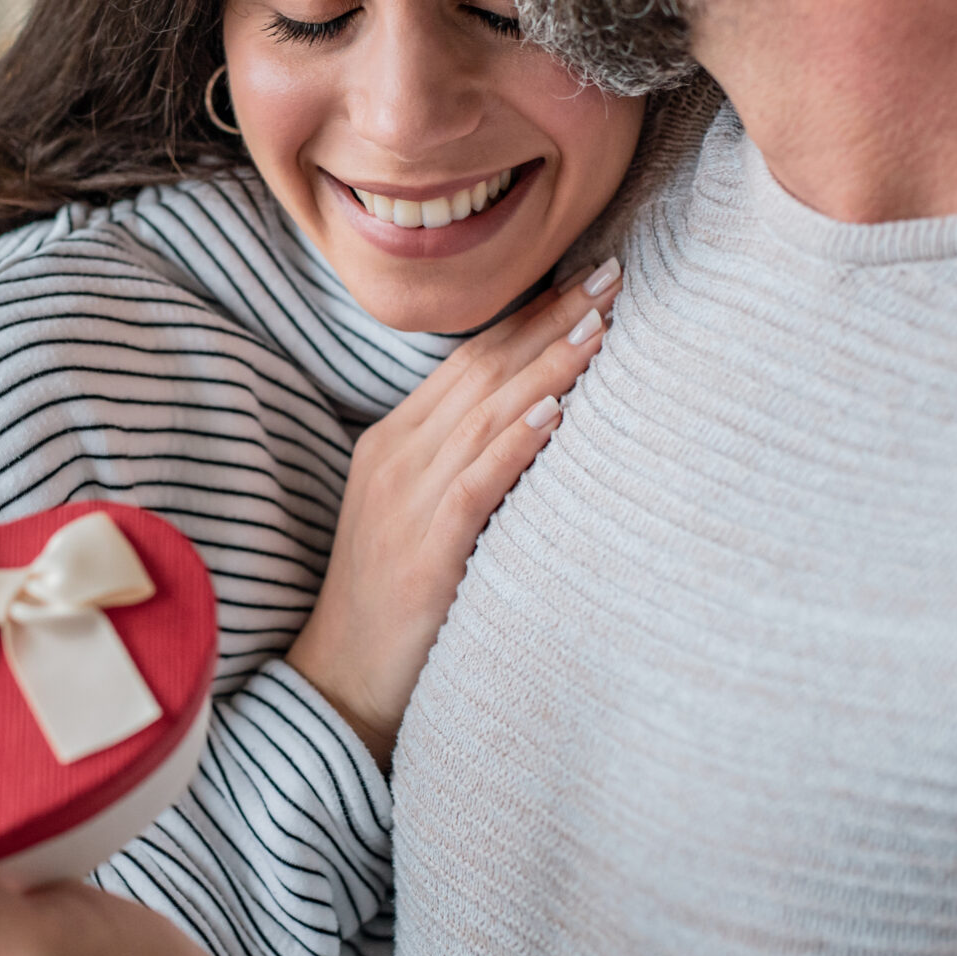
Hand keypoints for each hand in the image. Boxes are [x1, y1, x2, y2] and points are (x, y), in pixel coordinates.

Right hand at [288, 258, 619, 767]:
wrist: (342, 680)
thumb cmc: (393, 601)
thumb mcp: (420, 514)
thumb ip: (464, 462)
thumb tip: (539, 418)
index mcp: (394, 441)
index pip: (471, 361)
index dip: (530, 316)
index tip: (587, 281)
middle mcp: (397, 455)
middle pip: (484, 370)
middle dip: (551, 319)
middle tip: (615, 275)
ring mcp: (406, 498)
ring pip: (487, 413)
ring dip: (549, 365)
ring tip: (603, 324)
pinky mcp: (425, 546)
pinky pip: (478, 480)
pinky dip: (518, 440)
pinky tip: (557, 410)